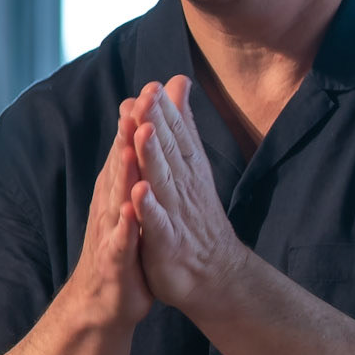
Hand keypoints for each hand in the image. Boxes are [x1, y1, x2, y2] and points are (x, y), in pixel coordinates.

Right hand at [65, 104, 152, 331]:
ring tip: (130, 146)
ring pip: (116, 197)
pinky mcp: (116, 260)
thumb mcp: (132, 201)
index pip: (126, 149)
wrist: (104, 299)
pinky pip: (121, 240)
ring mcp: (111, 231)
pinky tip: (132, 207)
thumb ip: (136, 165)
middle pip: (119, 164)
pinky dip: (126, 224)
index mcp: (118, 189)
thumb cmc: (123, 245)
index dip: (137, 119)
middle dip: (127, 135)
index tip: (150, 87)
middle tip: (137, 102)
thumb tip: (144, 128)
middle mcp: (110, 204)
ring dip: (123, 172)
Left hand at [130, 77, 245, 315]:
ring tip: (144, 132)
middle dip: (157, 122)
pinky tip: (139, 191)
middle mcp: (182, 186)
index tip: (153, 83)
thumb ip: (182, 122)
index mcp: (185, 167)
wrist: (214, 273)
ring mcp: (175, 213)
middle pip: (168, 150)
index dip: (164, 110)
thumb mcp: (189, 163)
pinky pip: (157, 223)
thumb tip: (178, 81)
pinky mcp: (167, 242)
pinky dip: (148, 207)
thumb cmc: (195, 215)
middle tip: (148, 94)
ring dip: (153, 156)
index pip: (175, 133)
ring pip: (162, 180)